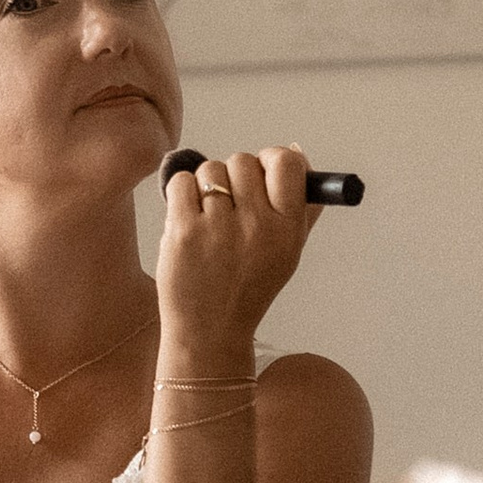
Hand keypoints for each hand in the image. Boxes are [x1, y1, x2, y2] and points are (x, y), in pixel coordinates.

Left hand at [156, 147, 320, 375]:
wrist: (210, 331)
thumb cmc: (249, 288)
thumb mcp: (288, 252)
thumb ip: (301, 204)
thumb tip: (298, 150)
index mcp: (288, 228)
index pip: (286, 162)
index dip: (270, 158)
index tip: (261, 172)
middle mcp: (257, 226)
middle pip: (242, 161)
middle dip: (233, 177)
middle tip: (229, 207)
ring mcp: (220, 229)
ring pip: (210, 170)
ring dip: (205, 187)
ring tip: (208, 221)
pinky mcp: (184, 232)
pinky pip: (181, 182)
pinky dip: (180, 195)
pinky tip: (188, 222)